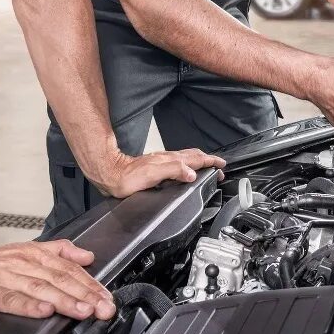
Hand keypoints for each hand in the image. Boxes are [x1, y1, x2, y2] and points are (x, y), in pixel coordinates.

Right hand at [0, 239, 114, 320]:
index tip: (107, 298)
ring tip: (82, 310)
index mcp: (35, 254)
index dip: (90, 284)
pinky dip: (29, 305)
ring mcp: (6, 276)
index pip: (69, 269)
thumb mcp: (28, 251)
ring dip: (64, 300)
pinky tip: (44, 311)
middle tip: (103, 307)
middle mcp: (23, 263)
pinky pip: (11, 298)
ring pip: (40, 288)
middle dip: (85, 294)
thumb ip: (59, 252)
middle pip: (60, 278)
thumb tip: (87, 257)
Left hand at [89, 148, 225, 198]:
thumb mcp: (153, 175)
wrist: (111, 174)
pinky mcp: (156, 166)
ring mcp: (162, 161)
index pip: (195, 159)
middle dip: (208, 160)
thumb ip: (174, 171)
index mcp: (171, 161)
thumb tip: (192, 173)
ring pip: (185, 158)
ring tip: (206, 165)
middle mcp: (167, 159)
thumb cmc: (128, 178)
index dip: (210, 161)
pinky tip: (184, 169)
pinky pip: (177, 162)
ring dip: (198, 161)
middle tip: (218, 166)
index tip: (221, 165)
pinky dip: (187, 164)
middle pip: (193, 156)